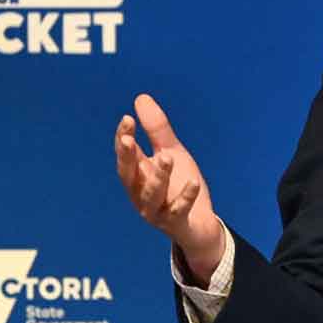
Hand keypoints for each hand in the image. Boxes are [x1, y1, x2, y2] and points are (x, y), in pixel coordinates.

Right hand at [114, 93, 222, 281]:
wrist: (200, 224)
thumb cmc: (180, 186)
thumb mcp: (172, 153)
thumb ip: (157, 130)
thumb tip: (140, 98)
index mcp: (138, 176)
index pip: (126, 156)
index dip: (123, 139)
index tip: (127, 119)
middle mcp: (141, 194)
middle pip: (129, 176)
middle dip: (127, 158)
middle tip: (128, 139)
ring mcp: (156, 211)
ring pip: (152, 195)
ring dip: (158, 177)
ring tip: (167, 157)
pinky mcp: (175, 224)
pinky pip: (178, 211)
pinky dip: (185, 198)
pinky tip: (194, 183)